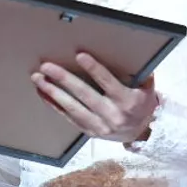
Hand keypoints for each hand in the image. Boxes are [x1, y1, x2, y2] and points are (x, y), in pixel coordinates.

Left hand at [33, 53, 157, 142]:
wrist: (139, 134)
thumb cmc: (141, 105)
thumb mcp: (148, 89)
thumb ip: (142, 73)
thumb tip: (135, 53)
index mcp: (128, 102)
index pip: (108, 83)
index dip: (94, 69)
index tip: (80, 56)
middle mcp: (112, 115)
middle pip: (85, 95)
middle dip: (64, 79)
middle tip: (47, 66)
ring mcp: (99, 126)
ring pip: (72, 108)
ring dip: (53, 92)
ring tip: (39, 78)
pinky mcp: (89, 132)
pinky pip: (68, 117)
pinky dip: (54, 105)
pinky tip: (43, 93)